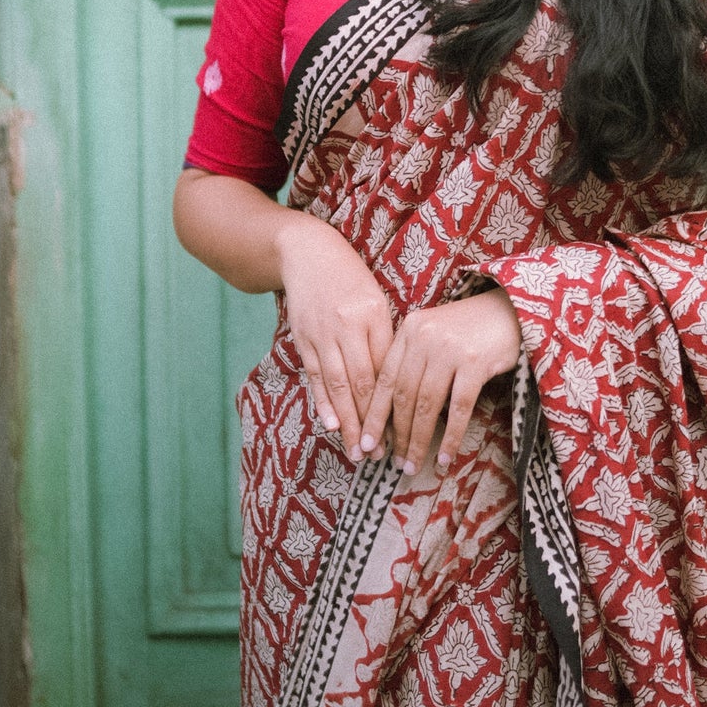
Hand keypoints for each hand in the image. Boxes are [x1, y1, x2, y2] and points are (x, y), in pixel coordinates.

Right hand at [277, 212, 394, 460]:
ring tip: (356, 450)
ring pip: (337, 384)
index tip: (404, 431)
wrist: (307, 253)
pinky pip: (314, 376)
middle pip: (363, 381)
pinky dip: (322, 401)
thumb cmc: (350, 278)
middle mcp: (347, 325)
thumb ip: (383, 337)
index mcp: (374, 314)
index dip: (395, 403)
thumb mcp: (375, 299)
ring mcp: (322, 333)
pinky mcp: (303, 338)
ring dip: (347, 421)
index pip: (387, 368)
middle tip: (380, 454)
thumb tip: (397, 381)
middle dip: (371, 421)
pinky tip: (330, 423)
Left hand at [360, 288, 522, 477]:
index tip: (366, 443)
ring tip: (414, 464)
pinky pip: (458, 408)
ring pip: (427, 405)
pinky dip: (450, 436)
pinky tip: (446, 456)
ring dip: (419, 440)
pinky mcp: (475, 362)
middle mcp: (424, 337)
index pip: (385, 379)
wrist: (512, 310)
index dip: (374, 414)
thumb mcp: (434, 334)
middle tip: (395, 461)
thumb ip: (413, 360)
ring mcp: (449, 349)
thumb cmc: (471, 328)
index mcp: (409, 330)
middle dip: (398, 434)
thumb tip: (395, 412)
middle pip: (404, 395)